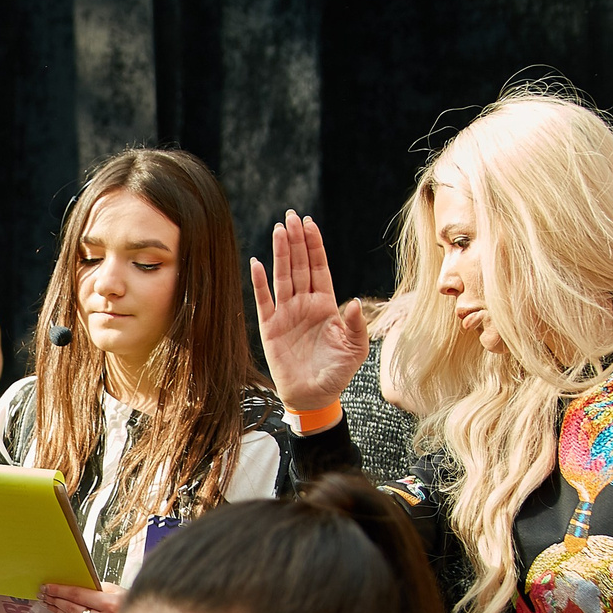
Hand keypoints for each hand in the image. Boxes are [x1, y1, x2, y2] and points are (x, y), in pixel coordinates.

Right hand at [250, 210, 367, 413]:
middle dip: (296, 240)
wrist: (314, 397)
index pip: (319, 268)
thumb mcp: (355, 350)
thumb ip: (356, 325)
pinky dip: (259, 282)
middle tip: (291, 215)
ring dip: (281, 253)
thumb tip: (351, 302)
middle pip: (299, 265)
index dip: (314, 246)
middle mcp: (305, 304)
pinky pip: (263, 300)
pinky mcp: (271, 328)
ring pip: (283, 276)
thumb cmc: (337, 374)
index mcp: (326, 305)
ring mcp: (286, 314)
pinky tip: (257, 263)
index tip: (309, 223)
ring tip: (279, 230)